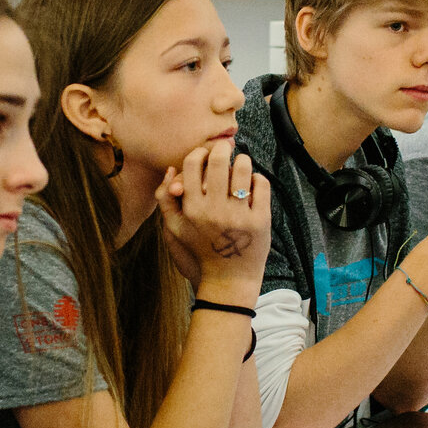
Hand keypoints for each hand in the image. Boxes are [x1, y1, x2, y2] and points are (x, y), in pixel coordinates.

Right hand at [158, 144, 270, 300]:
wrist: (228, 280)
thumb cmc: (200, 250)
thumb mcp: (175, 229)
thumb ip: (166, 200)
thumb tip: (171, 168)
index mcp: (193, 210)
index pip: (192, 165)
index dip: (198, 153)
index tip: (204, 154)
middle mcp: (215, 211)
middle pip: (218, 162)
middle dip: (221, 149)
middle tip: (225, 148)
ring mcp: (239, 216)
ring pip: (243, 170)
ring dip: (242, 161)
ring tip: (241, 163)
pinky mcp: (260, 221)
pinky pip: (261, 185)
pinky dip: (257, 179)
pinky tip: (252, 183)